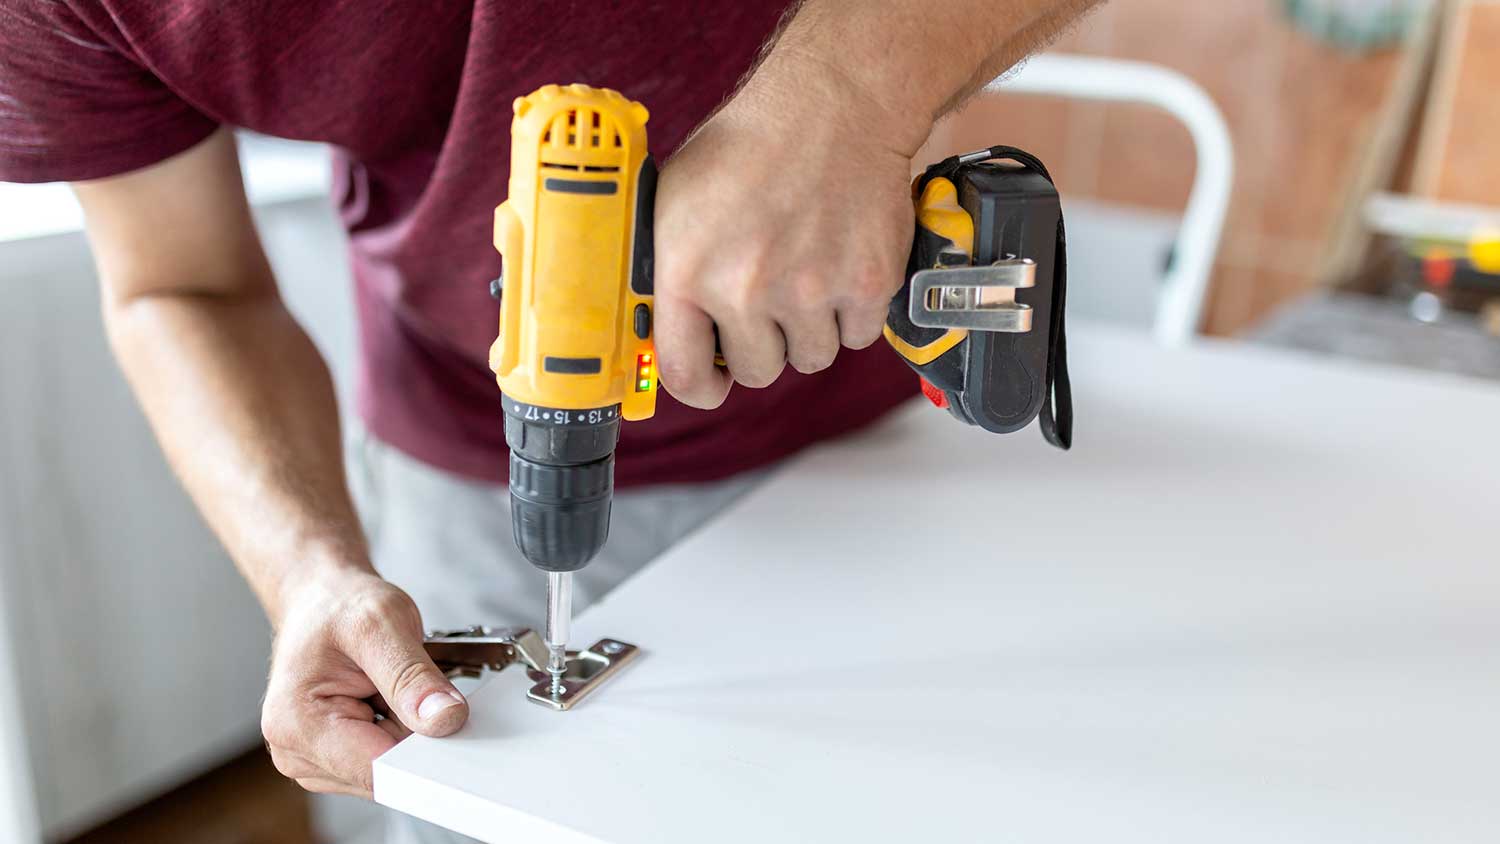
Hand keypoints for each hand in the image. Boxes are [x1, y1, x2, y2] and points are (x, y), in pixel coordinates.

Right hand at [261, 569, 466, 797]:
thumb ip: (412, 677)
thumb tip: (445, 720)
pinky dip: (399, 733)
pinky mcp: (334, 760)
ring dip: (406, 733)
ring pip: (391, 770)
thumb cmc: (339, 607)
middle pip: (386, 774)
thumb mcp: (382, 624)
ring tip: (389, 690)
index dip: (423, 753)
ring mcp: (314, 761)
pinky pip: (386, 761)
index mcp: (297, 724)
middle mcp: (297, 752)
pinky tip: (387, 702)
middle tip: (415, 689)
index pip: (376, 770)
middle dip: (414, 737)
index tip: (450, 726)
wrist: (322, 601)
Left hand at [652, 51, 925, 408]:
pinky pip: (857, 336)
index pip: (683, 374)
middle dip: (762, 345)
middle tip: (769, 301)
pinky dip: (853, 312)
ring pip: (810, 357)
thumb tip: (656, 328)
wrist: (831, 107)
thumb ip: (665, 270)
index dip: (700, 387)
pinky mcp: (867, 285)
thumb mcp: (675, 201)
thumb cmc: (748, 148)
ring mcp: (811, 291)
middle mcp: (746, 289)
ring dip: (808, 329)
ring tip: (805, 275)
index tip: (711, 383)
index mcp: (687, 271)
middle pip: (757, 371)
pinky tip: (840, 266)